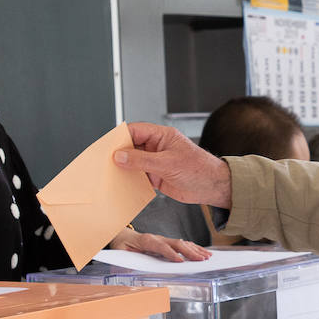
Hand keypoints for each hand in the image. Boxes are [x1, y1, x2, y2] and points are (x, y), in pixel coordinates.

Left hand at [109, 227, 209, 261]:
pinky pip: (183, 244)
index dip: (170, 253)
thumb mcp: (119, 255)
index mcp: (145, 240)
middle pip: (176, 243)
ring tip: (207, 257)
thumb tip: (128, 273)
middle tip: (201, 260)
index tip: (179, 261)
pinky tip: (202, 253)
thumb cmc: (121, 246)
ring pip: (182, 243)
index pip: (160, 246)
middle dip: (189, 252)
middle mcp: (157, 238)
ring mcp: (163, 239)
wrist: (122, 235)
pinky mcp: (167, 242)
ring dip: (195, 250)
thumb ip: (124, 263)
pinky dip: (194, 248)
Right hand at [115, 123, 232, 207]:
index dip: (121, 137)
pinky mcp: (157, 176)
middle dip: (119, 154)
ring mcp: (156, 162)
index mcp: (162, 136)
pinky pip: (139, 176)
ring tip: (111, 174)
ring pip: (133, 162)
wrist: (213, 187)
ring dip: (124, 168)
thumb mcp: (167, 163)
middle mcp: (157, 147)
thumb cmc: (199, 169)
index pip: (136, 130)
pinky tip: (123, 184)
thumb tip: (120, 156)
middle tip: (105, 161)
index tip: (108, 146)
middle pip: (131, 146)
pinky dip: (130, 180)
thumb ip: (142, 160)